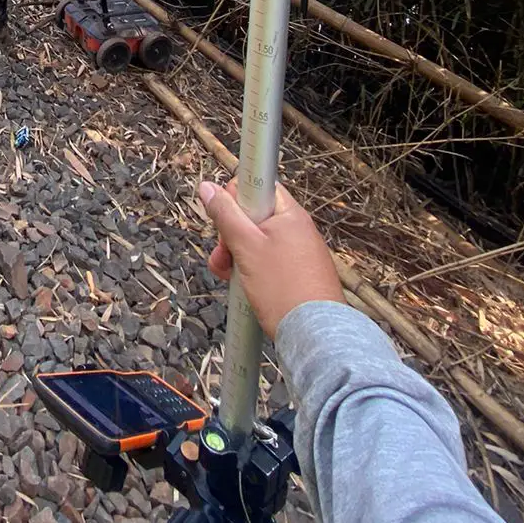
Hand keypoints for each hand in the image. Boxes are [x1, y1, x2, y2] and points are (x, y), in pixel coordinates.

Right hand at [198, 177, 344, 339]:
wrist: (315, 337)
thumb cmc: (284, 289)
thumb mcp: (245, 246)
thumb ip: (225, 214)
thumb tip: (208, 186)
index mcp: (289, 214)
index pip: (257, 186)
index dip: (236, 198)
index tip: (226, 216)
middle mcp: (298, 229)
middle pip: (253, 216)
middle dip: (230, 234)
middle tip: (223, 254)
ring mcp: (300, 251)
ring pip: (257, 241)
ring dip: (236, 254)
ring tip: (228, 276)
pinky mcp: (299, 273)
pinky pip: (267, 260)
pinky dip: (251, 269)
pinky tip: (244, 286)